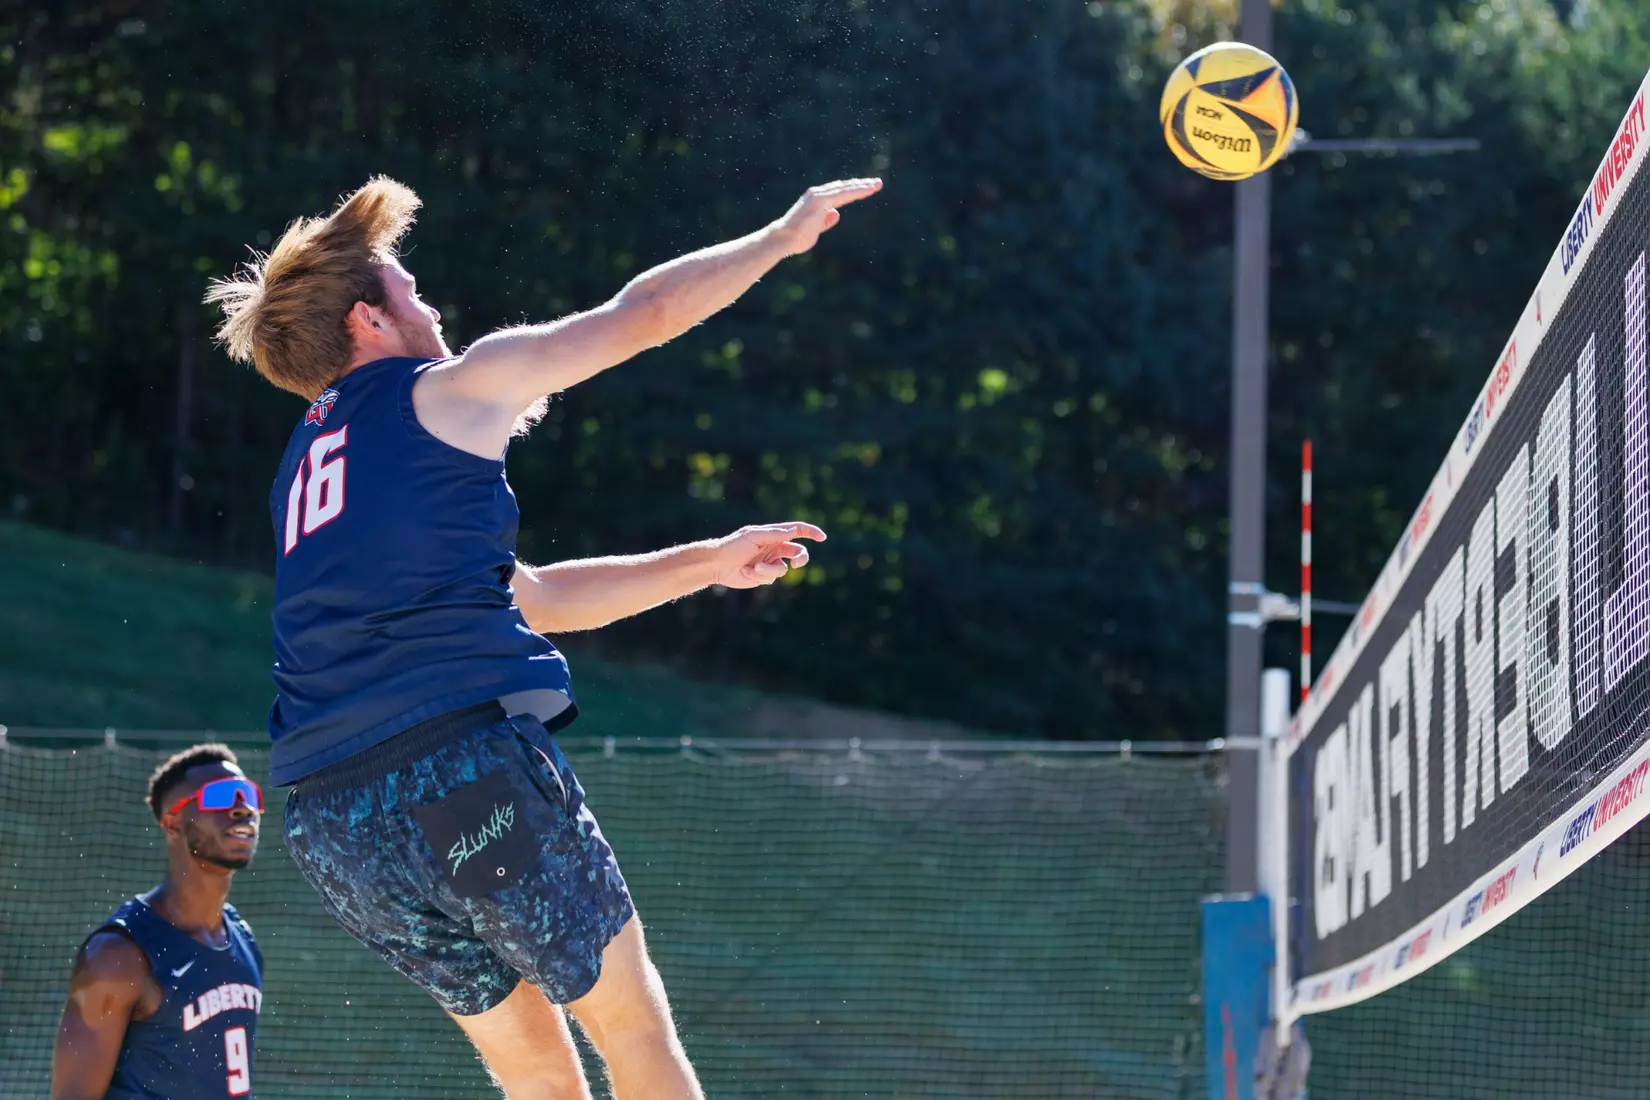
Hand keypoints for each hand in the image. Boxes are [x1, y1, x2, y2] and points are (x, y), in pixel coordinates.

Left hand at [710, 522, 826, 588]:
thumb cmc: (734, 545)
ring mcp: (770, 562)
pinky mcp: (764, 576)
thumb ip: (775, 534)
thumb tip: (794, 531)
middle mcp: (775, 548)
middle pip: (798, 553)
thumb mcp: (754, 536)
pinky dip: (758, 575)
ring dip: (768, 569)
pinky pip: (771, 578)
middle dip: (800, 559)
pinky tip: (745, 572)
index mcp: (773, 535)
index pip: (797, 531)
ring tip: (752, 567)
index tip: (822, 537)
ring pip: (782, 569)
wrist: (718, 564)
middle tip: (796, 563)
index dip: (811, 533)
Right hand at [771, 179, 883, 255]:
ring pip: (845, 188)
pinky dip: (856, 191)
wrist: (784, 239)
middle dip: (861, 185)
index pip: (838, 192)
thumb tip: (836, 213)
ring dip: (862, 186)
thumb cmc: (797, 237)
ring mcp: (819, 196)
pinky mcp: (821, 200)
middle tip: (877, 183)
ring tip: (876, 184)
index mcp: (816, 199)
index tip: (866, 189)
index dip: (853, 190)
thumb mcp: (816, 228)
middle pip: (844, 187)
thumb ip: (825, 220)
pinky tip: (868, 190)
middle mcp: (817, 194)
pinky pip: (843, 194)